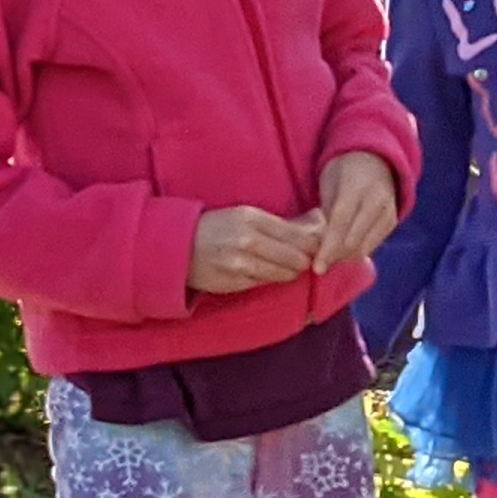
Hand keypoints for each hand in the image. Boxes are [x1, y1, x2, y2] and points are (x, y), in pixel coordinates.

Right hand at [189, 205, 319, 295]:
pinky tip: (271, 272)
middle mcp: (246, 240)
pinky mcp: (234, 282)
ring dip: (291, 272)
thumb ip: (280, 222)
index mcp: (251, 218)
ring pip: (283, 273)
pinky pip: (265, 283)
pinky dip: (272, 279)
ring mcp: (239, 264)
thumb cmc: (216, 227)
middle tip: (308, 260)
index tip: (318, 246)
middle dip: (305, 260)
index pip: (296, 234)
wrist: (178, 247)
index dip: (312, 244)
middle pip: (294, 257)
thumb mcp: (245, 215)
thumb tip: (318, 222)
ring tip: (292, 267)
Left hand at [305, 150, 403, 270]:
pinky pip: (374, 244)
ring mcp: (388, 211)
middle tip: (320, 263)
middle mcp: (376, 200)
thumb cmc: (344, 171)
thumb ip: (327, 211)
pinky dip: (358, 251)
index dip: (328, 248)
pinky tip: (346, 250)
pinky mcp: (393, 220)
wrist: (375, 159)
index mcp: (355, 186)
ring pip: (365, 246)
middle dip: (335, 256)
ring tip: (331, 257)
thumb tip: (320, 245)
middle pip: (354, 240)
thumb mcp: (329, 183)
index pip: (340, 224)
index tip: (317, 267)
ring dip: (346, 257)